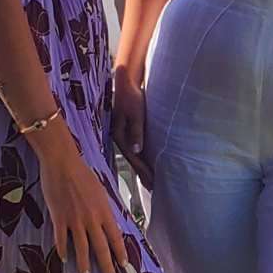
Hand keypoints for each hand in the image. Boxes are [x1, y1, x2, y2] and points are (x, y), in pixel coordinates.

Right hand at [38, 144, 128, 272]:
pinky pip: (61, 239)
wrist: (63, 164)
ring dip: (84, 264)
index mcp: (104, 210)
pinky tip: (64, 259)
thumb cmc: (83, 174)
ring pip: (81, 248)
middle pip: (101, 247)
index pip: (116, 236)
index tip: (124, 265)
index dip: (120, 252)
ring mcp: (74, 220)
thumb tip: (108, 221)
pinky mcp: (58, 218)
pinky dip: (63, 251)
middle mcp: (91, 218)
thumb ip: (103, 208)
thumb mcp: (100, 191)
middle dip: (106, 265)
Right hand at [111, 69, 153, 188]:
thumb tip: (136, 150)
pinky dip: (140, 158)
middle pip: (133, 160)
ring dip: (142, 168)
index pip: (134, 158)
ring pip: (133, 156)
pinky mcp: (126, 132)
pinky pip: (134, 149)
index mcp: (119, 135)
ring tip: (150, 181)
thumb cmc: (131, 97)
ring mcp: (122, 136)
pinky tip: (144, 164)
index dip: (144, 170)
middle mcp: (119, 138)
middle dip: (143, 174)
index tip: (153, 182)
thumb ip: (136, 131)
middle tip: (154, 188)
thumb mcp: (135, 113)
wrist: (125, 84)